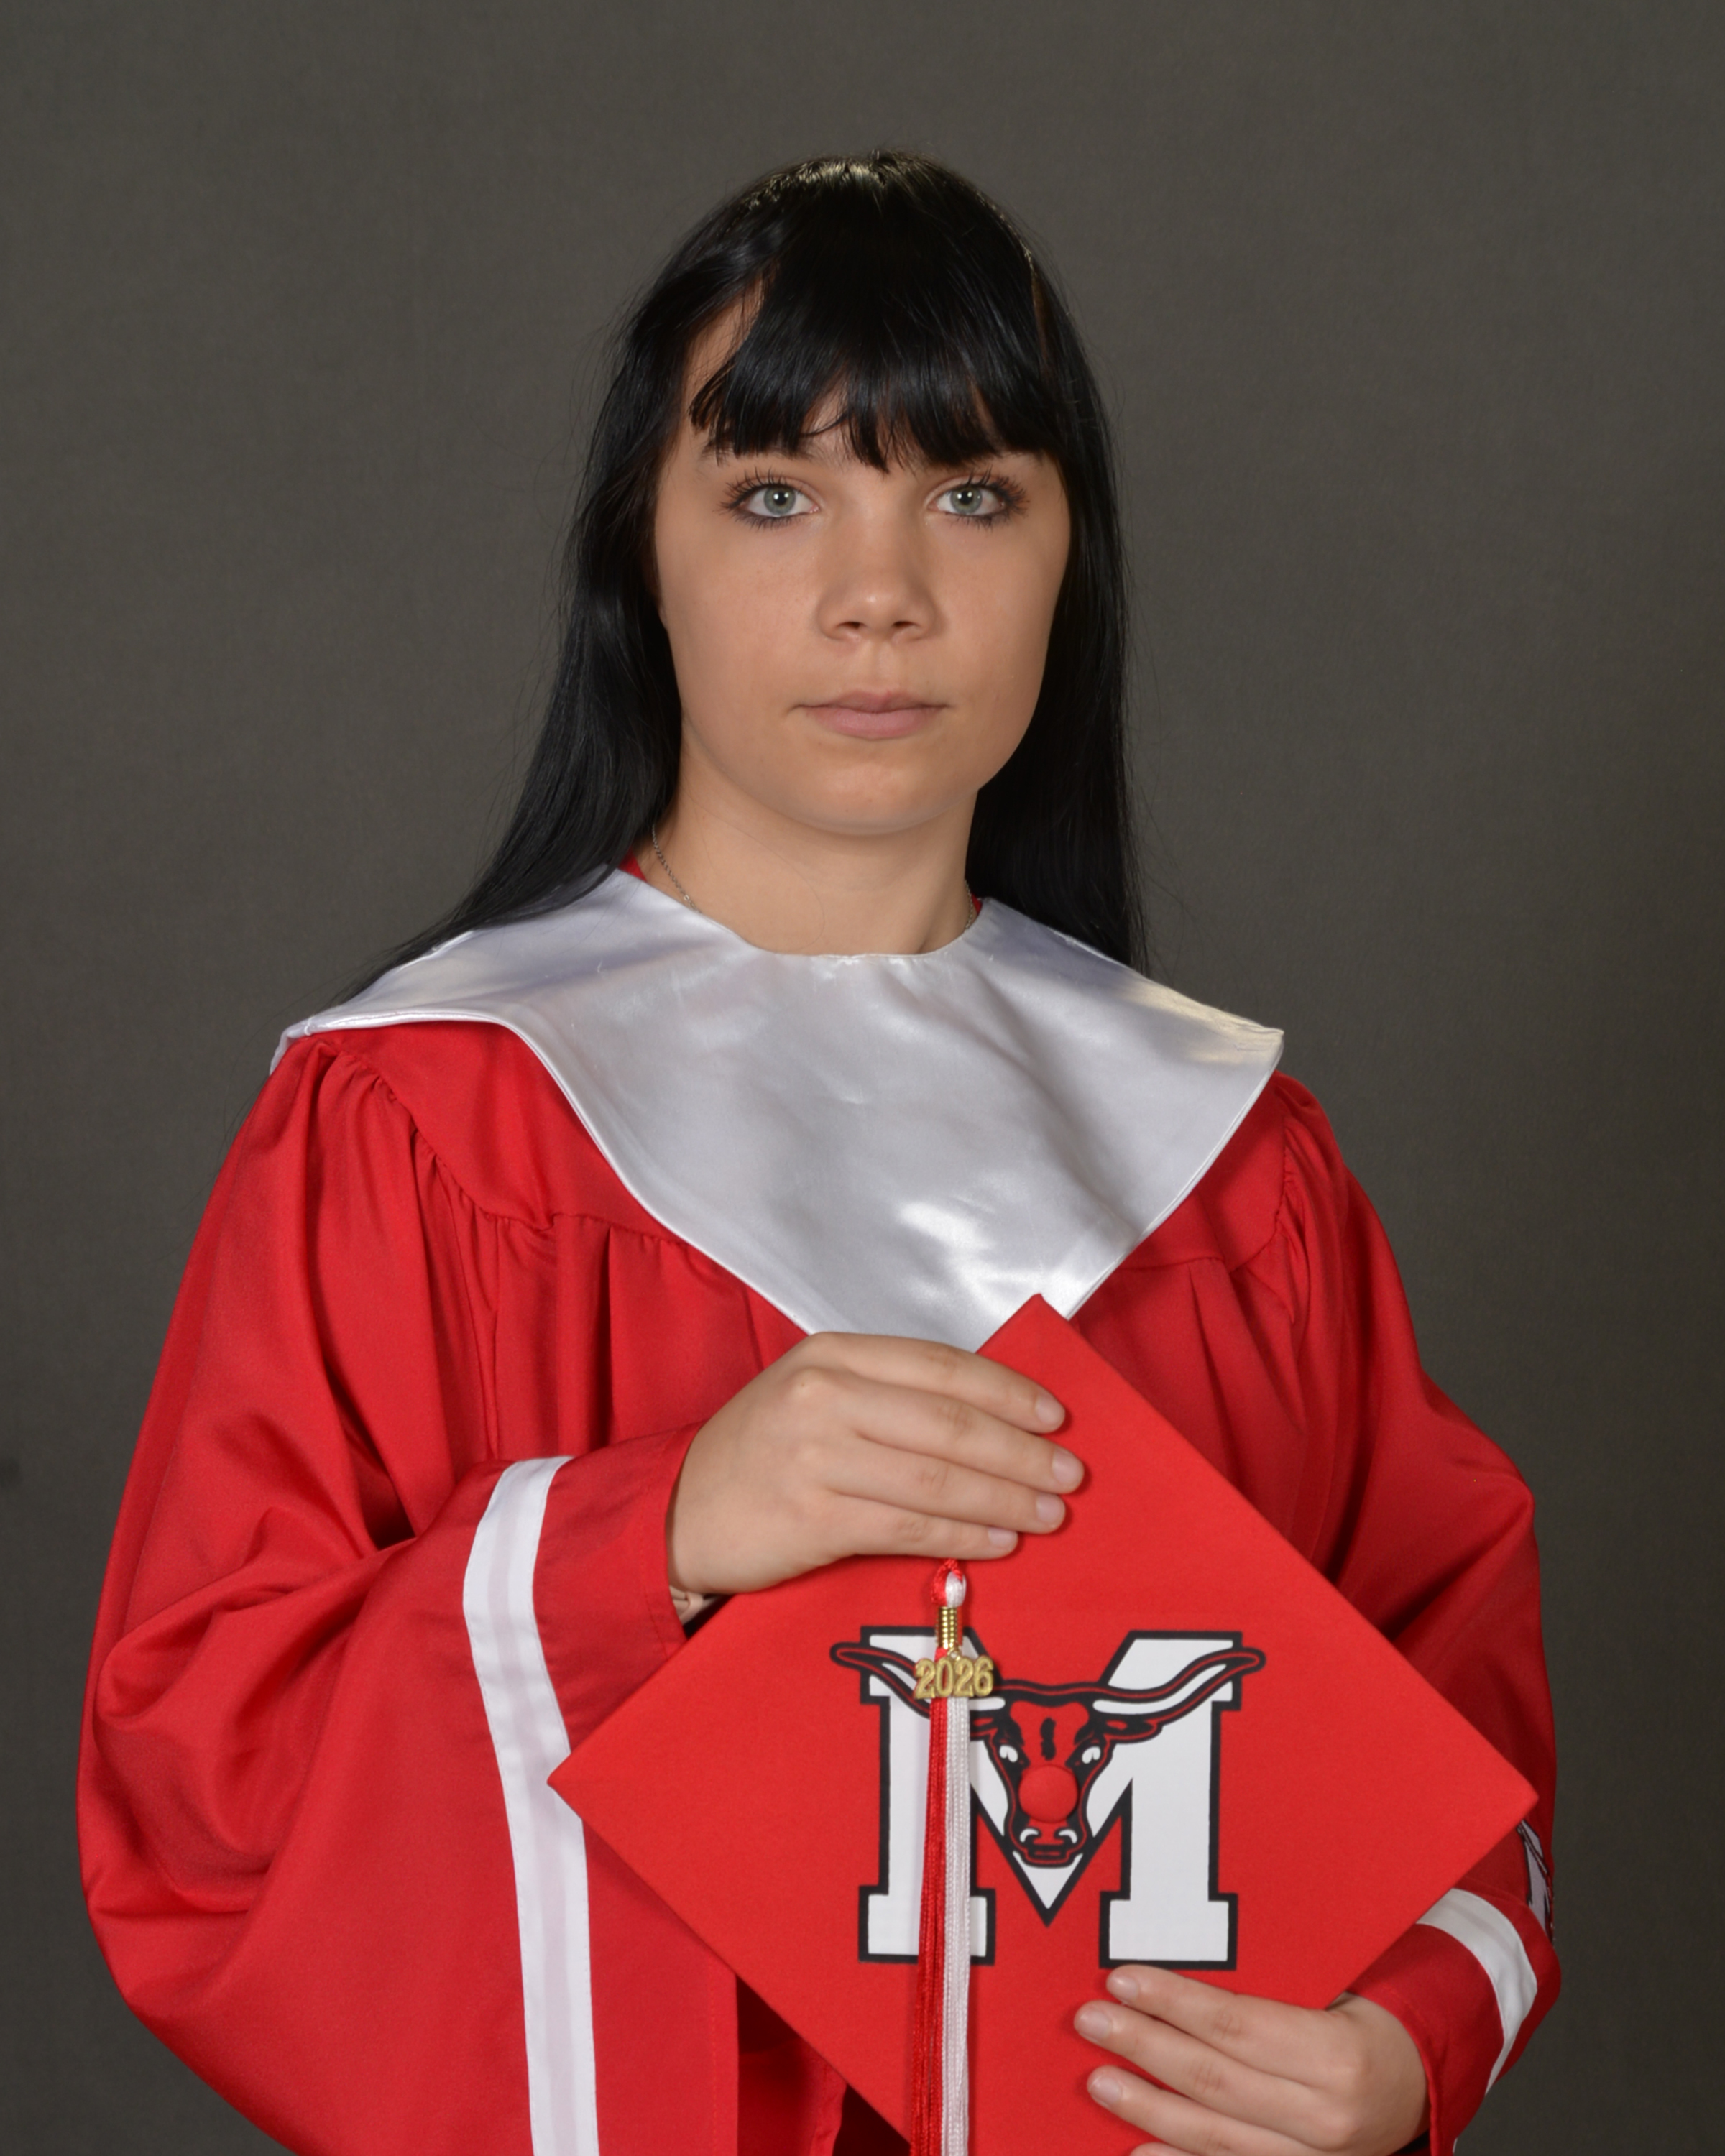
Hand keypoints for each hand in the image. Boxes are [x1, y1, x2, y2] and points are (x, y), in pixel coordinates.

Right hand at [665, 1332, 1080, 1595]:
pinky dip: (961, 1535)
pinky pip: (907, 1527)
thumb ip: (887, 1395)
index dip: (1007, 1390)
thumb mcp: (814, 1394)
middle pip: (948, 1423)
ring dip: (1004, 1498)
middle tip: (1071, 1473)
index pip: (940, 1365)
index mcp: (830, 1354)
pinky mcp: (811, 1518)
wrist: (677, 1512)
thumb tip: (992, 1417)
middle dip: (1021, 1451)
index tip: (1056, 1415)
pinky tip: (998, 1541)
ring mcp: (815, 1457)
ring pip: (935, 1478)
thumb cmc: (760, 1453)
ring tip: (1049, 1514)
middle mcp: (823, 1397)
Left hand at [1074, 1964, 1427, 2155]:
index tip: (1123, 1980)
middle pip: (1214, 2081)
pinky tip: (1136, 2145)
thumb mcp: (1330, 1992)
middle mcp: (1325, 2118)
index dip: (1173, 2002)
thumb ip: (1265, 1987)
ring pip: (1213, 2137)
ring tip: (1099, 2080)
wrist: (1416, 2089)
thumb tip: (1177, 1967)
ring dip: (1147, 2107)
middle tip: (1091, 2021)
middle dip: (1144, 2047)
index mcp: (1336, 2056)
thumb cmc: (1365, 2026)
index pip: (1236, 2025)